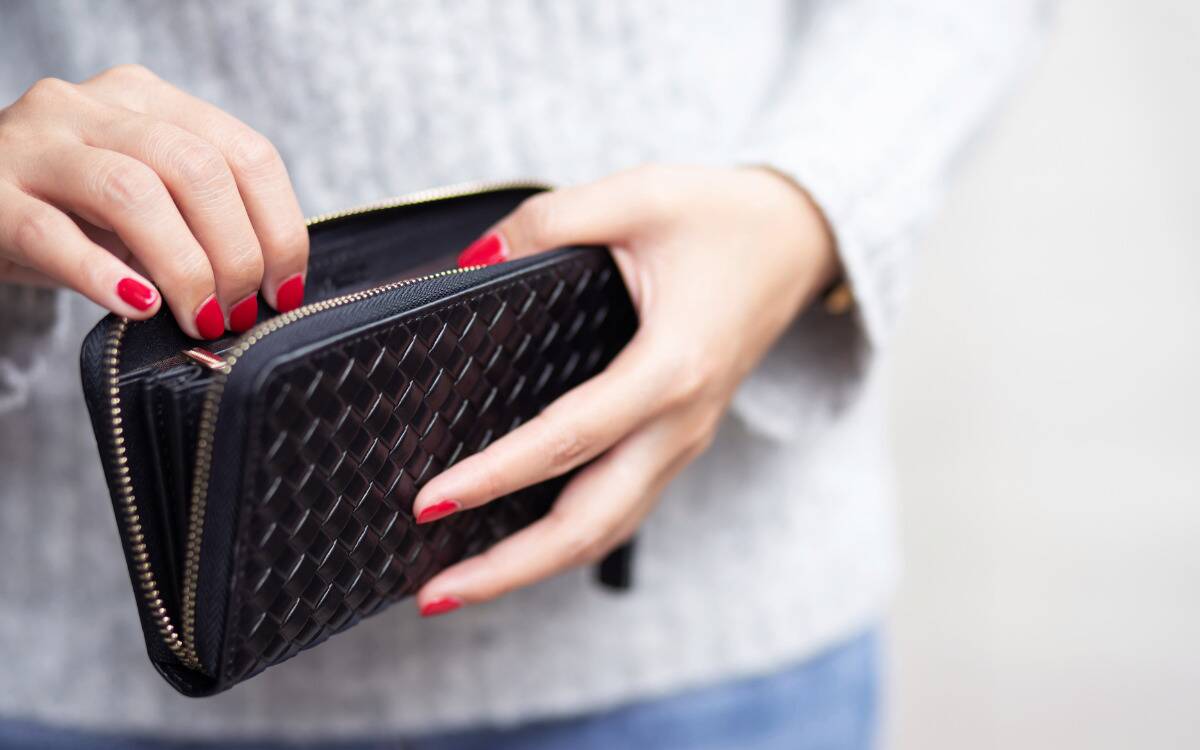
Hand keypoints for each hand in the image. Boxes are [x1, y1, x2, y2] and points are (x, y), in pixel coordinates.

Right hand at [0, 65, 307, 337]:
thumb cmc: (69, 214)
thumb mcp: (144, 205)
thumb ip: (200, 221)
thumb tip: (273, 285)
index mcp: (149, 101)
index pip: (245, 153)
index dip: (278, 228)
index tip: (283, 288)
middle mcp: (92, 106)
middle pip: (196, 168)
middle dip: (235, 252)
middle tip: (238, 311)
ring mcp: (35, 144)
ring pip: (131, 191)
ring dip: (183, 266)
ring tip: (200, 317)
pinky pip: (50, 232)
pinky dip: (103, 275)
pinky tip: (137, 305)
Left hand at [411, 164, 837, 615]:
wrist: (801, 240)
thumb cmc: (727, 219)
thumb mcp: (639, 195)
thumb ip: (548, 223)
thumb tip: (468, 261)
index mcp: (672, 366)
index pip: (569, 440)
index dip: (494, 476)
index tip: (429, 501)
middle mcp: (681, 421)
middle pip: (591, 524)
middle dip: (509, 569)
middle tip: (433, 593)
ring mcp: (683, 440)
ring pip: (607, 529)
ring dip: (534, 566)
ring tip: (462, 585)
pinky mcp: (676, 441)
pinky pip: (621, 508)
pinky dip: (565, 539)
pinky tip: (516, 539)